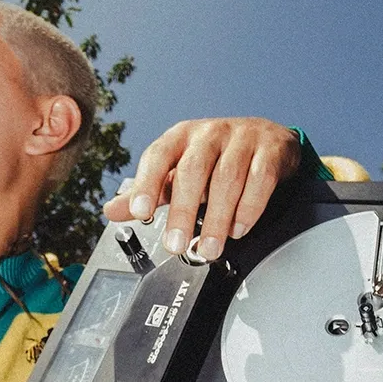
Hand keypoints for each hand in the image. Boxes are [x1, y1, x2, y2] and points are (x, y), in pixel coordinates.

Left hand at [102, 117, 301, 259]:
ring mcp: (242, 139)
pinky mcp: (270, 151)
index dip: (147, 184)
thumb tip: (112, 212)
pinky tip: (238, 229)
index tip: (141, 213)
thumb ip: (149, 192)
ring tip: (209, 248)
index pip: (158, 156)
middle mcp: (209, 134)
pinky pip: (260, 179)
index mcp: (180, 137)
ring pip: (228, 178)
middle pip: (193, 170)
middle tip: (176, 245)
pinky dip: (248, 208)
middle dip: (184, 211)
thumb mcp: (178, 171)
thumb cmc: (215, 158)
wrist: (267, 140)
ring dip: (217, 218)